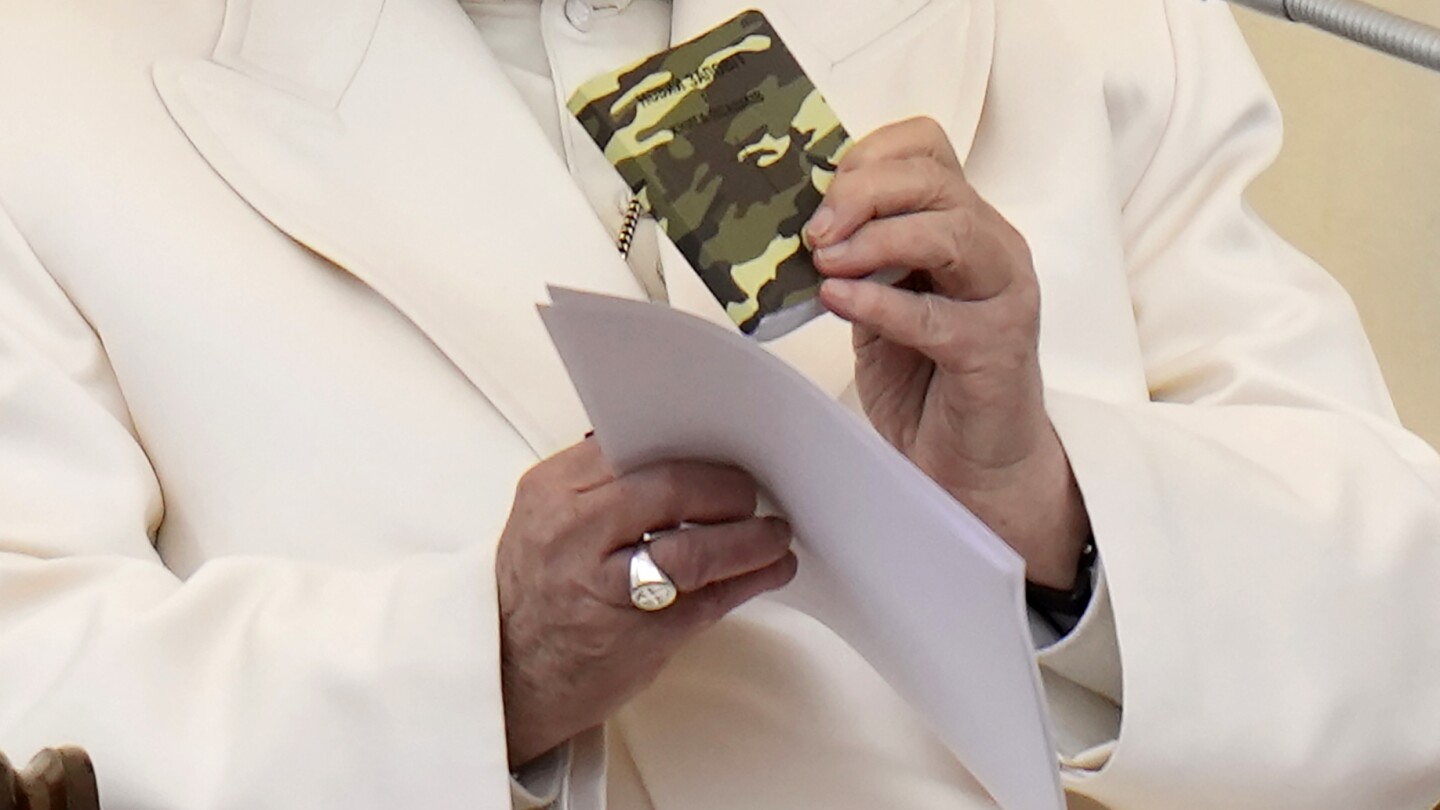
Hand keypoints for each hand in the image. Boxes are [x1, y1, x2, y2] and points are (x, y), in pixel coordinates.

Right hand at [494, 439, 796, 766]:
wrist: (509, 676)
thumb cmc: (537, 592)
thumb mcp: (545, 519)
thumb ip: (599, 483)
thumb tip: (677, 450)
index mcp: (550, 492)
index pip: (632, 449)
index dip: (689, 450)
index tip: (722, 454)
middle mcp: (573, 534)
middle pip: (670, 490)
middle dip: (725, 489)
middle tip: (751, 495)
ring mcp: (605, 587)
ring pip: (696, 549)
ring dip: (750, 538)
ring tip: (775, 534)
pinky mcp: (639, 636)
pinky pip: (709, 599)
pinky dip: (749, 580)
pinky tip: (771, 569)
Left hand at [806, 117, 1089, 588]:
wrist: (969, 465)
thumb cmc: (926, 382)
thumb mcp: (880, 304)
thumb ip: (856, 261)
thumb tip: (798, 227)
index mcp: (964, 225)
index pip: (928, 147)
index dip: (869, 157)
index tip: (821, 191)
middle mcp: (993, 248)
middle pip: (935, 179)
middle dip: (862, 193)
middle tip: (813, 232)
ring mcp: (1001, 297)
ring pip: (950, 231)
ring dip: (876, 238)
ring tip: (825, 262)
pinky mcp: (993, 351)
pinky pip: (935, 314)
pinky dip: (880, 301)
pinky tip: (838, 300)